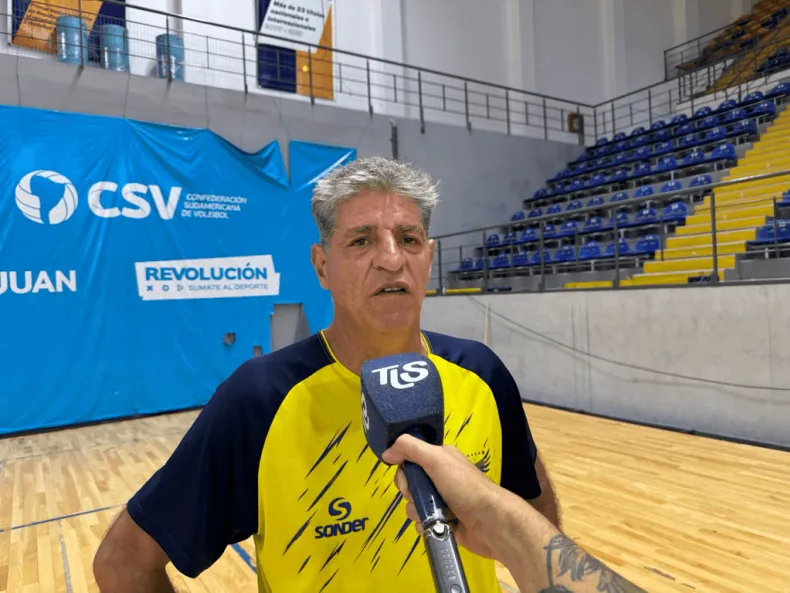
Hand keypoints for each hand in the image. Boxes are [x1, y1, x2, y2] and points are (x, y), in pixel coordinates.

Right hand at [382, 434, 506, 559]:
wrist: (488, 522)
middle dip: (411, 491)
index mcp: (440, 459)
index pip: (410, 460)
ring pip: (412, 504)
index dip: (405, 468)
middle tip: (423, 494)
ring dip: (418, 510)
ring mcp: (441, 501)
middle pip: (409, 484)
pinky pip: (420, 522)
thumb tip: (387, 451)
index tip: (408, 475)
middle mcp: (439, 478)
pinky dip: (425, 524)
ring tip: (435, 512)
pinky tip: (437, 524)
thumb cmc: (464, 486)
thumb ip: (410, 449)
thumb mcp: (437, 458)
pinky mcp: (442, 522)